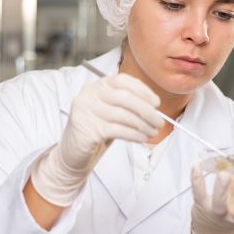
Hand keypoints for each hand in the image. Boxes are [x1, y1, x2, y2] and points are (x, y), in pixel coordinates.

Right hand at [31, 73, 163, 205]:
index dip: (143, 90)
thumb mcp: (111, 111)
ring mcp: (86, 111)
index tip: (156, 103)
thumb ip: (128, 105)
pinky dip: (134, 134)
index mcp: (96, 85)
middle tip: (160, 122)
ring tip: (153, 132)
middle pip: (125, 97)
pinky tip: (142, 138)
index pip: (123, 81)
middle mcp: (89, 94)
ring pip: (123, 115)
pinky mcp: (87, 129)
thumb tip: (155, 108)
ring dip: (143, 125)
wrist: (73, 153)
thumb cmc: (97, 130)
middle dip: (146, 110)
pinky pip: (118, 130)